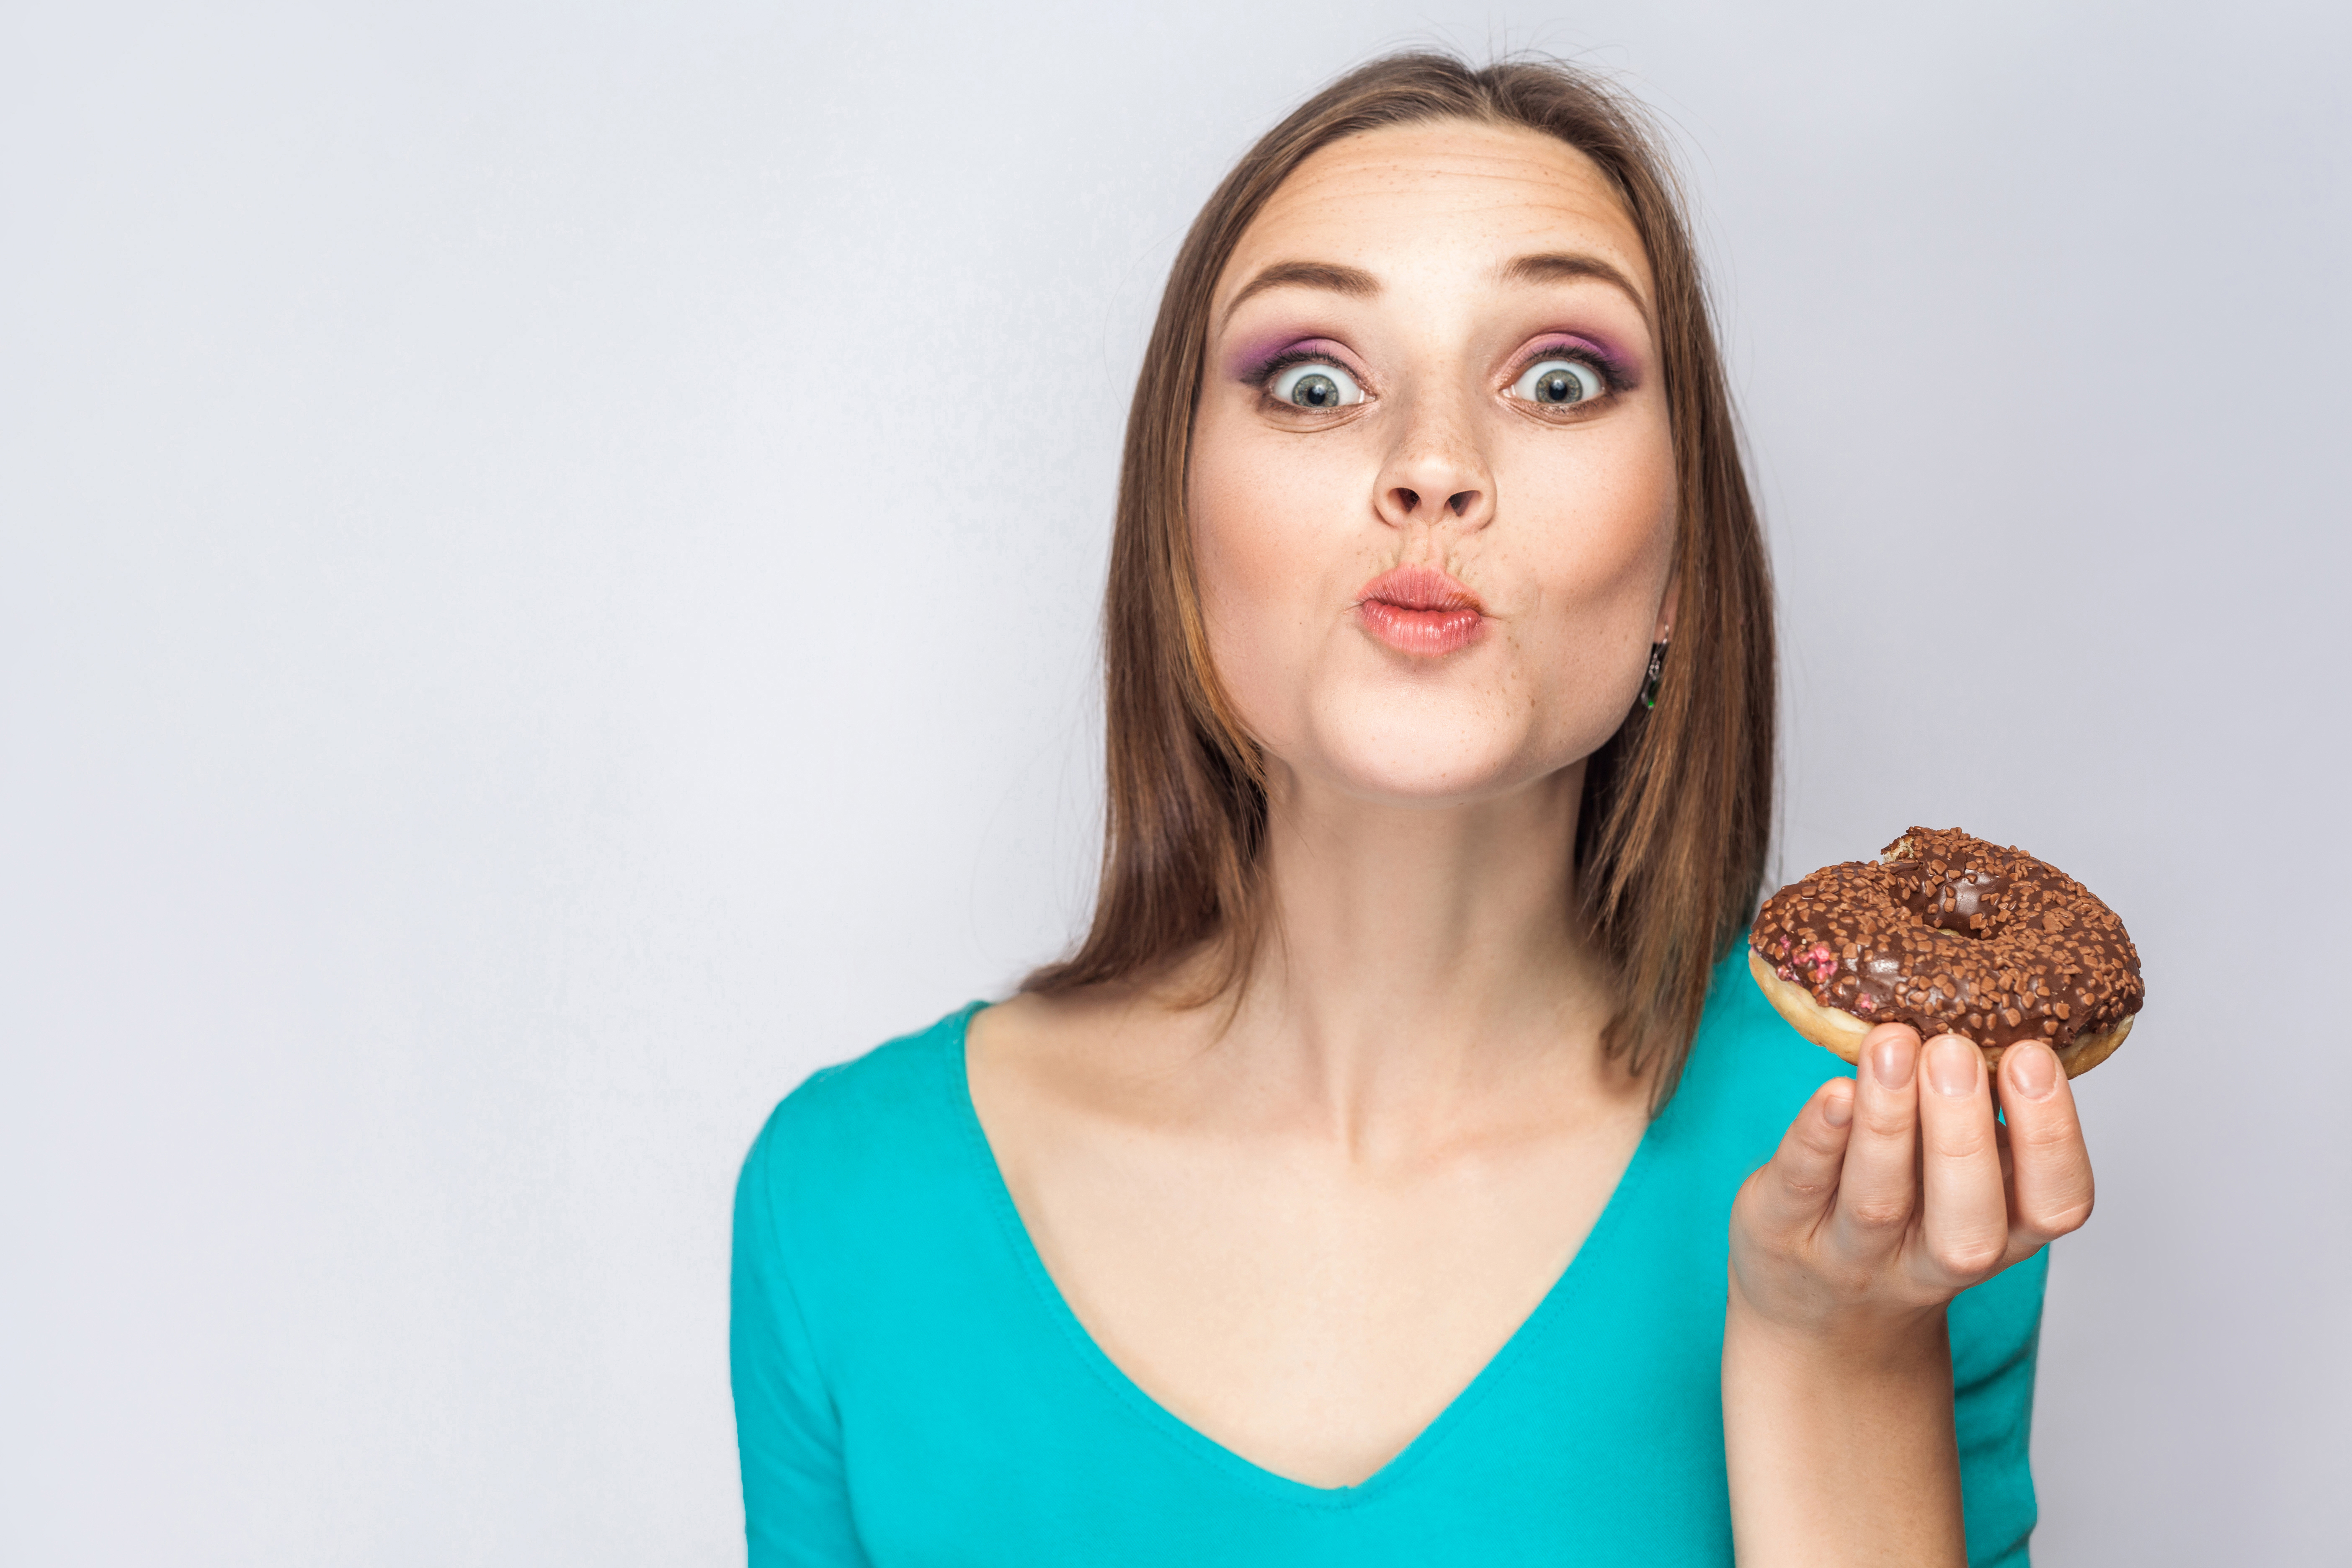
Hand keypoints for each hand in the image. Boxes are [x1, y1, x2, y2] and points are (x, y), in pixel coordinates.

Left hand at [1729, 1026, 2094, 1346]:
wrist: (1816, 1315)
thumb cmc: (1903, 1215)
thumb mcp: (1960, 1180)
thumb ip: (1978, 1114)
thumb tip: (1992, 1007)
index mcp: (1999, 1233)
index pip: (2053, 1205)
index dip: (2052, 1138)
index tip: (2034, 1055)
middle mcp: (1931, 1259)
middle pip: (1966, 1222)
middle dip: (1964, 1134)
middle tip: (1955, 1050)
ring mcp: (1852, 1253)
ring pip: (1879, 1200)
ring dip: (1889, 1121)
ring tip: (1892, 1045)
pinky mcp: (1780, 1232)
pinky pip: (1802, 1187)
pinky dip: (1818, 1138)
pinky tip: (1832, 1091)